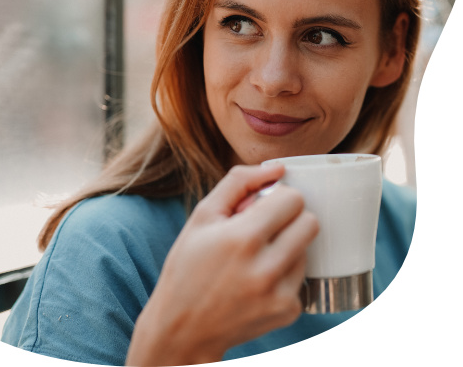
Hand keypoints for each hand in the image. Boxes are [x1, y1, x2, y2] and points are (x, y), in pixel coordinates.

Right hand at [126, 163, 318, 365]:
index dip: (278, 197)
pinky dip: (285, 272)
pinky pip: (302, 277)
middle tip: (264, 227)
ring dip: (288, 245)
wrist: (183, 327)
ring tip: (256, 256)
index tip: (262, 206)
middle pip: (310, 222)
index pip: (293, 199)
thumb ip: (239, 183)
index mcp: (242, 238)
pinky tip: (258, 279)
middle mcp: (266, 268)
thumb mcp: (202, 215)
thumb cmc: (188, 265)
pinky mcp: (288, 311)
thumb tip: (279, 168)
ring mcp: (280, 294)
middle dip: (290, 217)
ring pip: (307, 248)